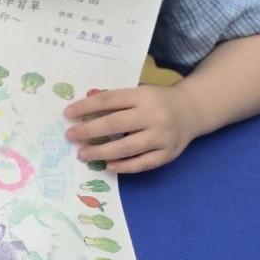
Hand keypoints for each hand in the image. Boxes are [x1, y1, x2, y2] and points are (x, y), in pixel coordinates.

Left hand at [63, 85, 195, 173]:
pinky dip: (125, 166)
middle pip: (116, 124)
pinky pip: (143, 163)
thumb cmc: (156, 101)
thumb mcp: (137, 93)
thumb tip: (84, 99)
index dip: (87, 107)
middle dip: (89, 131)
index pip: (109, 100)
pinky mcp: (168, 153)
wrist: (192, 110)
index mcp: (142, 96)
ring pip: (128, 147)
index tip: (67, 114)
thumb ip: (113, 98)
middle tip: (70, 136)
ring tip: (83, 154)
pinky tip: (108, 166)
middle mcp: (153, 116)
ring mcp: (162, 136)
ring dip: (102, 152)